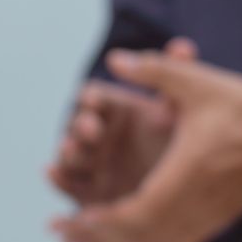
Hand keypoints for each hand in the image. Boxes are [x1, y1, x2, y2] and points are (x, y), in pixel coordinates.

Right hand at [47, 37, 197, 205]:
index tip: (94, 100)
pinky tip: (50, 170)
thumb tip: (182, 46)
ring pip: (71, 156)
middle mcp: (99, 137)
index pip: (95, 99)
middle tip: (91, 128)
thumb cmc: (183, 145)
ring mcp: (91, 166)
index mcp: (117, 112)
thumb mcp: (185, 111)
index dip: (91, 99)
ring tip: (70, 148)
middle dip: (80, 126)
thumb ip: (180, 82)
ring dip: (67, 151)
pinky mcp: (88, 195)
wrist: (191, 191)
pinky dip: (56, 178)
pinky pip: (67, 186)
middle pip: (78, 126)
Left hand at [51, 48, 241, 241]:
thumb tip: (115, 58)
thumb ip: (155, 72)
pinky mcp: (214, 223)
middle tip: (57, 237)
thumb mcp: (200, 84)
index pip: (136, 211)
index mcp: (185, 175)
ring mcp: (206, 218)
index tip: (74, 219)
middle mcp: (194, 204)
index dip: (103, 221)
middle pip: (136, 235)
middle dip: (93, 239)